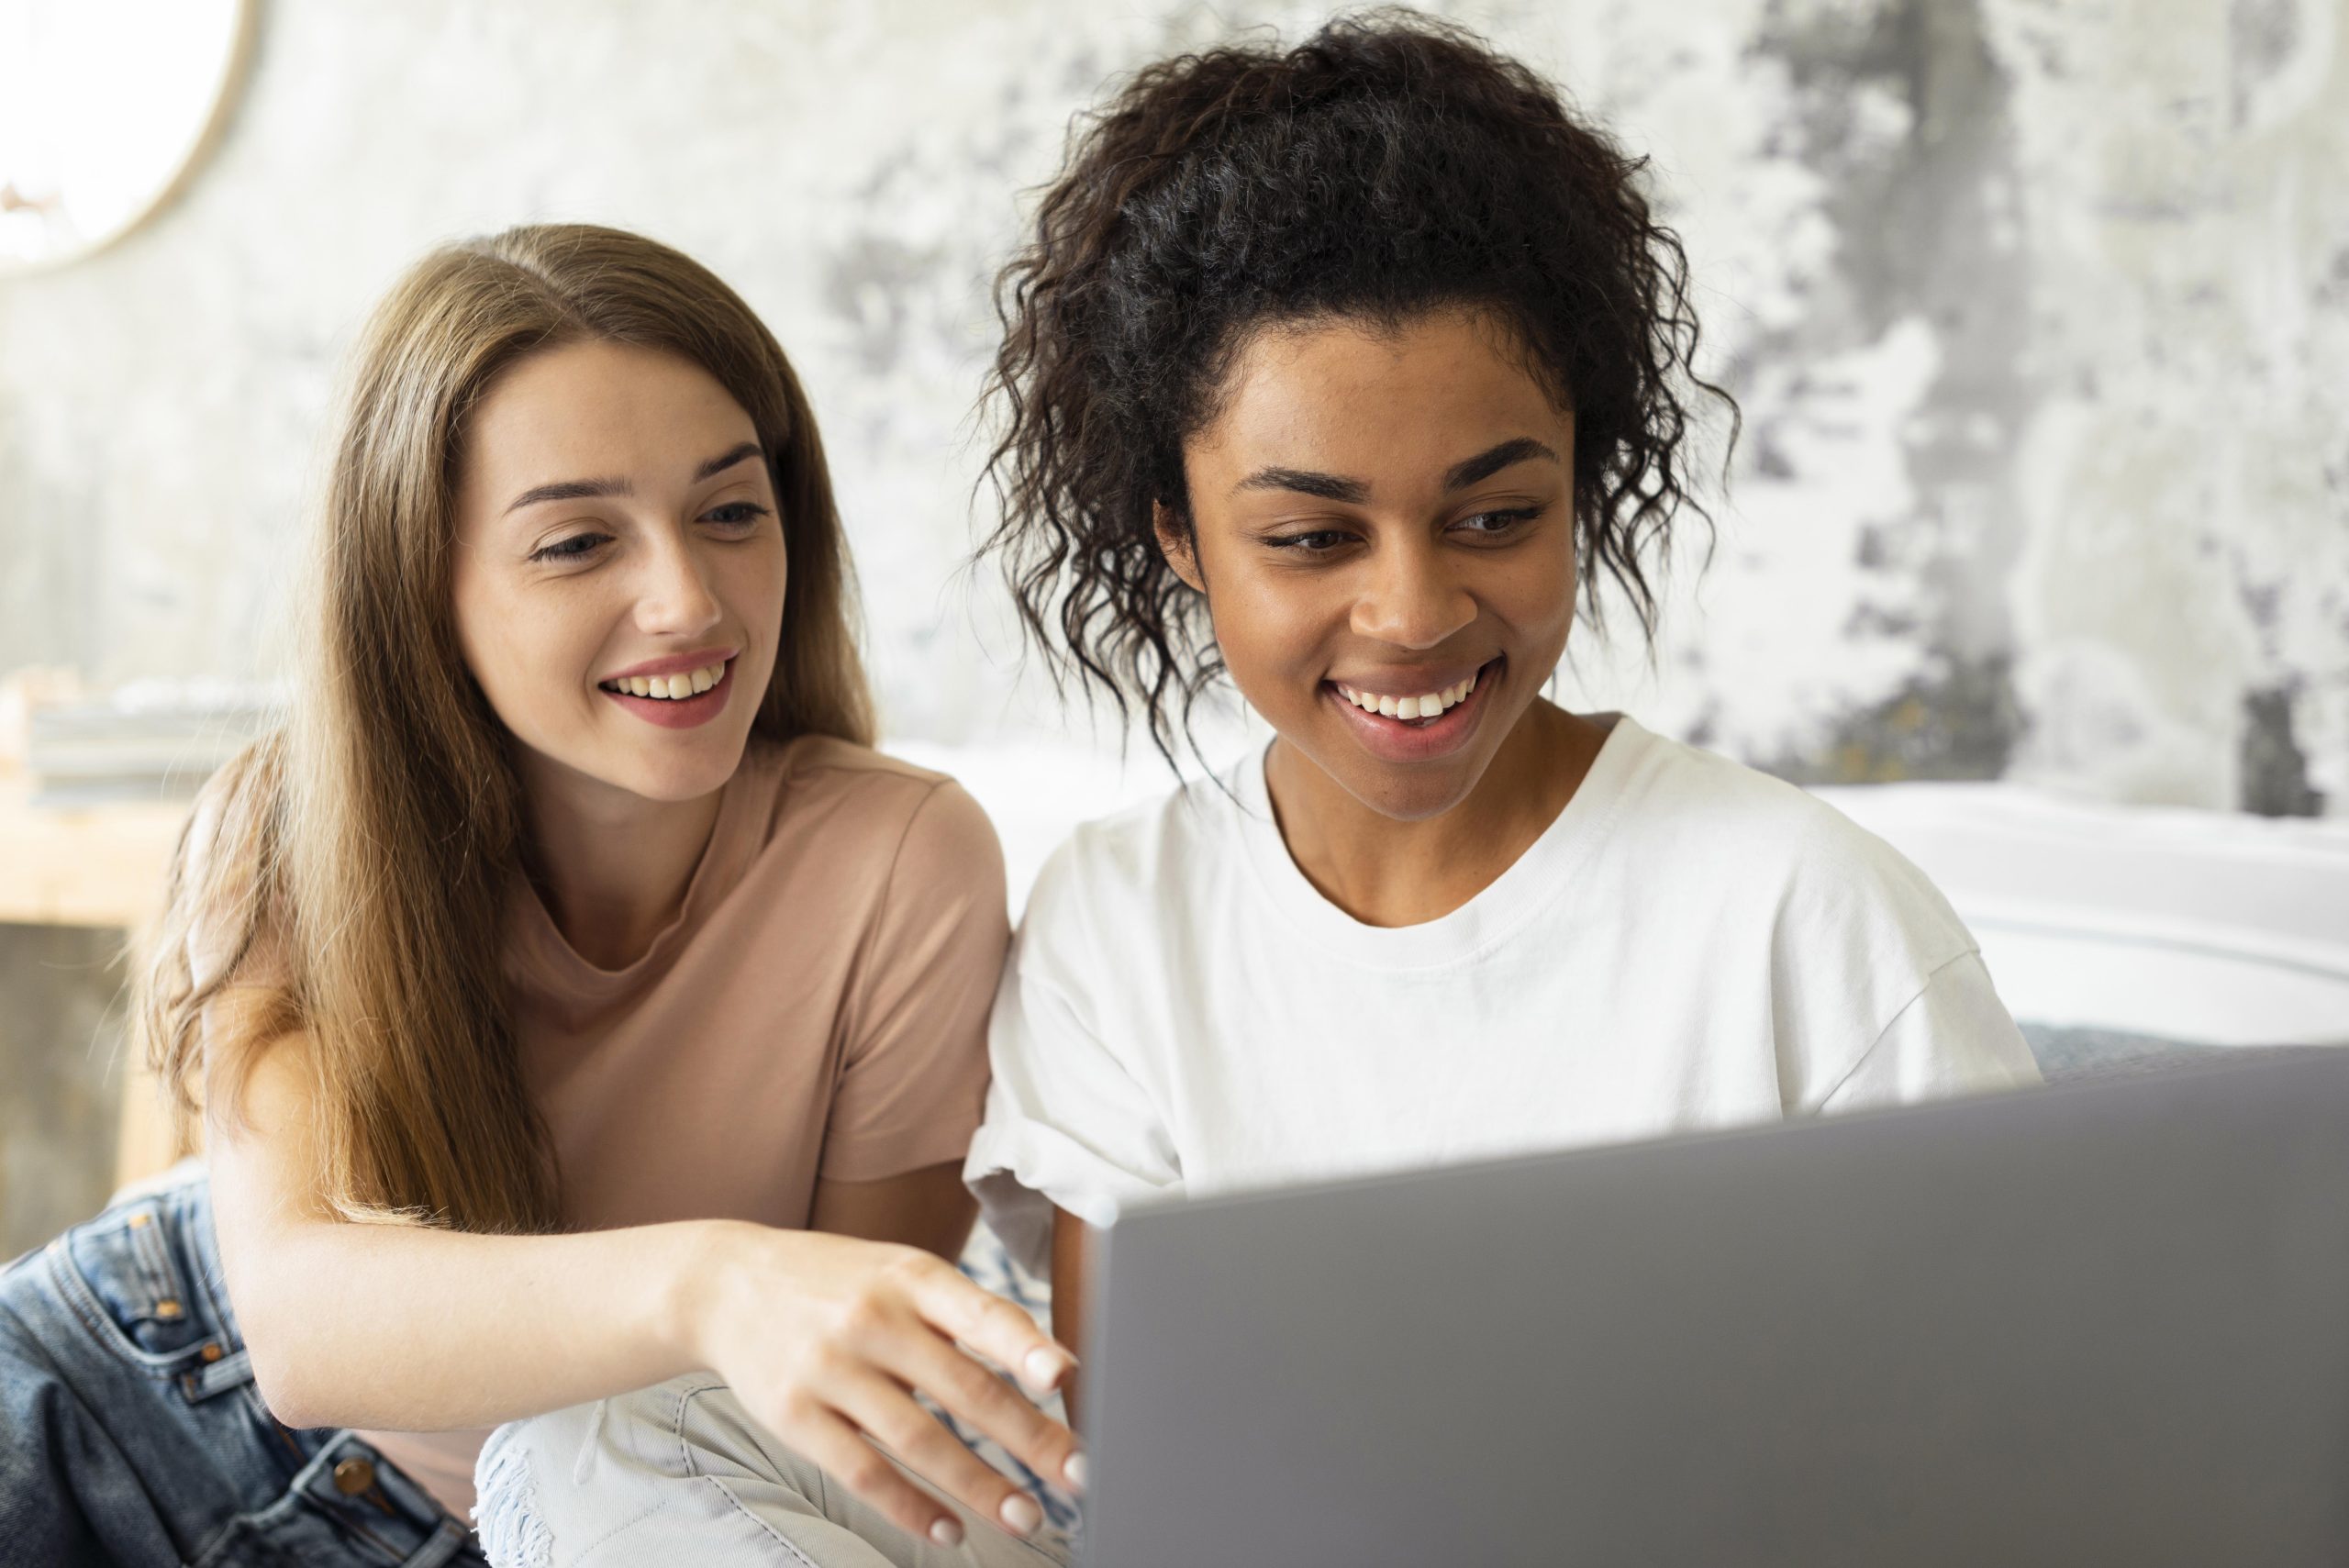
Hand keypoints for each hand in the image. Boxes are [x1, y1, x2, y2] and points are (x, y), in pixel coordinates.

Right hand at [686, 1223, 1085, 1546]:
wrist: (726, 1283)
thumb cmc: (838, 1282)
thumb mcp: (900, 1272)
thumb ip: (969, 1314)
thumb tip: (1057, 1367)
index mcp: (910, 1275)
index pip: (979, 1311)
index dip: (1024, 1345)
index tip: (1063, 1376)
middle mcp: (872, 1318)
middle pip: (964, 1388)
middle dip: (1028, 1438)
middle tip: (1078, 1474)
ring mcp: (830, 1368)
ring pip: (920, 1440)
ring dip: (980, 1486)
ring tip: (1026, 1516)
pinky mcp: (794, 1416)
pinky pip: (863, 1472)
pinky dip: (910, 1507)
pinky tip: (950, 1530)